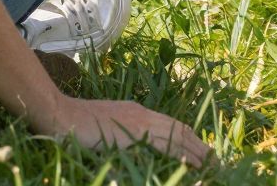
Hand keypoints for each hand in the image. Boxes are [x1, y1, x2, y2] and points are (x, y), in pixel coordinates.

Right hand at [47, 97, 209, 166]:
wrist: (61, 114)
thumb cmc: (74, 124)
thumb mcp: (102, 129)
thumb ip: (118, 134)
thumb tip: (126, 145)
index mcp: (135, 112)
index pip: (169, 125)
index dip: (187, 138)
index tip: (200, 151)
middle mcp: (142, 113)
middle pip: (179, 128)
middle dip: (198, 145)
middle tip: (215, 161)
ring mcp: (140, 120)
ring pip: (178, 135)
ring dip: (197, 150)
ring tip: (213, 164)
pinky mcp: (136, 131)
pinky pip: (167, 143)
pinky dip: (184, 152)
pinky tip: (195, 163)